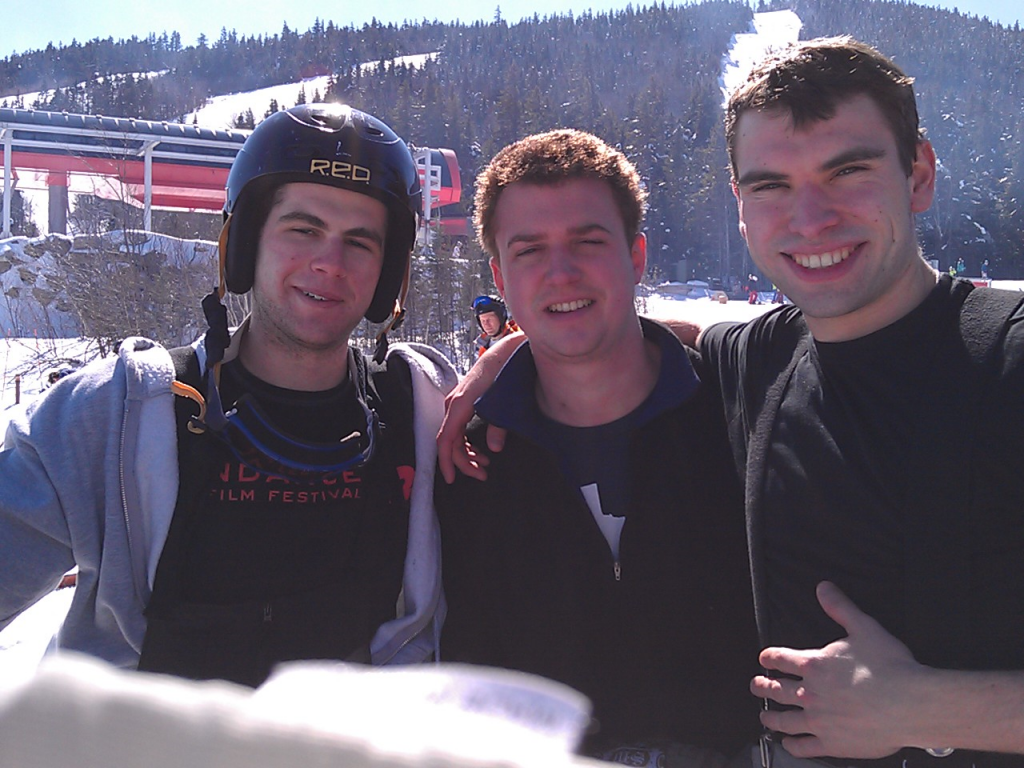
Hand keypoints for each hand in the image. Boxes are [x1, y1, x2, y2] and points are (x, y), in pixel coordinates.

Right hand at [436, 333, 522, 482]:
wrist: (509, 350)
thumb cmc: (506, 372)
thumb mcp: (507, 402)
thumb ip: (499, 426)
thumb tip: (495, 449)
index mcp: (461, 404)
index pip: (446, 440)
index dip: (447, 462)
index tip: (451, 479)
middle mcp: (454, 404)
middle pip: (451, 442)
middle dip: (464, 462)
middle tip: (482, 475)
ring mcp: (458, 402)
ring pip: (455, 436)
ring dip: (467, 453)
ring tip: (484, 465)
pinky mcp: (465, 401)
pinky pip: (459, 428)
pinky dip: (468, 442)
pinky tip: (481, 450)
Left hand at [752, 581, 923, 758]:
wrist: (911, 704)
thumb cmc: (890, 668)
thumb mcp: (863, 627)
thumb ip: (840, 607)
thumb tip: (823, 589)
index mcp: (814, 665)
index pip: (780, 658)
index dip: (769, 657)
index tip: (764, 659)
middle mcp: (810, 693)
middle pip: (776, 689)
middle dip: (762, 687)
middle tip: (756, 686)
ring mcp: (819, 720)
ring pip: (784, 720)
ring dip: (771, 717)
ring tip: (765, 716)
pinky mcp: (832, 743)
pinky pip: (804, 747)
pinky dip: (792, 746)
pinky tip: (788, 744)